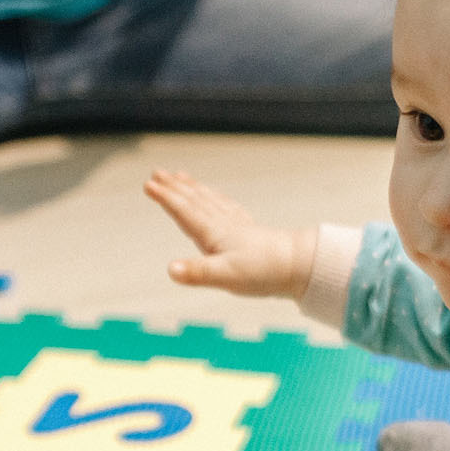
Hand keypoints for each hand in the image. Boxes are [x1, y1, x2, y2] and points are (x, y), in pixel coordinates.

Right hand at [145, 170, 315, 298]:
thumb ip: (197, 272)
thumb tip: (171, 269)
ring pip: (209, 201)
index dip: (166, 198)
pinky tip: (215, 198)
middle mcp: (224, 225)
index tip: (148, 184)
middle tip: (157, 173)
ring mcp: (237, 226)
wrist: (300, 266)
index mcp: (214, 233)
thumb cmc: (264, 272)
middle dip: (174, 188)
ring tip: (181, 177)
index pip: (184, 211)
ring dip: (192, 189)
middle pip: (194, 201)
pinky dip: (215, 198)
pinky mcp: (249, 231)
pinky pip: (226, 207)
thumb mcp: (226, 277)